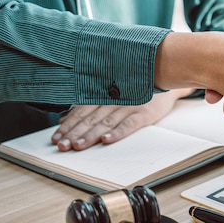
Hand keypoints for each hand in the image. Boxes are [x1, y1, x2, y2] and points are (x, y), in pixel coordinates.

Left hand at [51, 89, 192, 150]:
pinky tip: (107, 140)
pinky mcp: (145, 113)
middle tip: (63, 146)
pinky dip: (117, 132)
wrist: (166, 76)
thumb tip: (65, 118)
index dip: (68, 125)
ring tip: (78, 146)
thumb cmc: (137, 86)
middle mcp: (115, 98)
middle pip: (90, 118)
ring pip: (106, 122)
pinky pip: (129, 124)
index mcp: (104, 93)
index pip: (81, 111)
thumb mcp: (111, 92)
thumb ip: (88, 104)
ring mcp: (130, 105)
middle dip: (74, 133)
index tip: (57, 138)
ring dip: (91, 135)